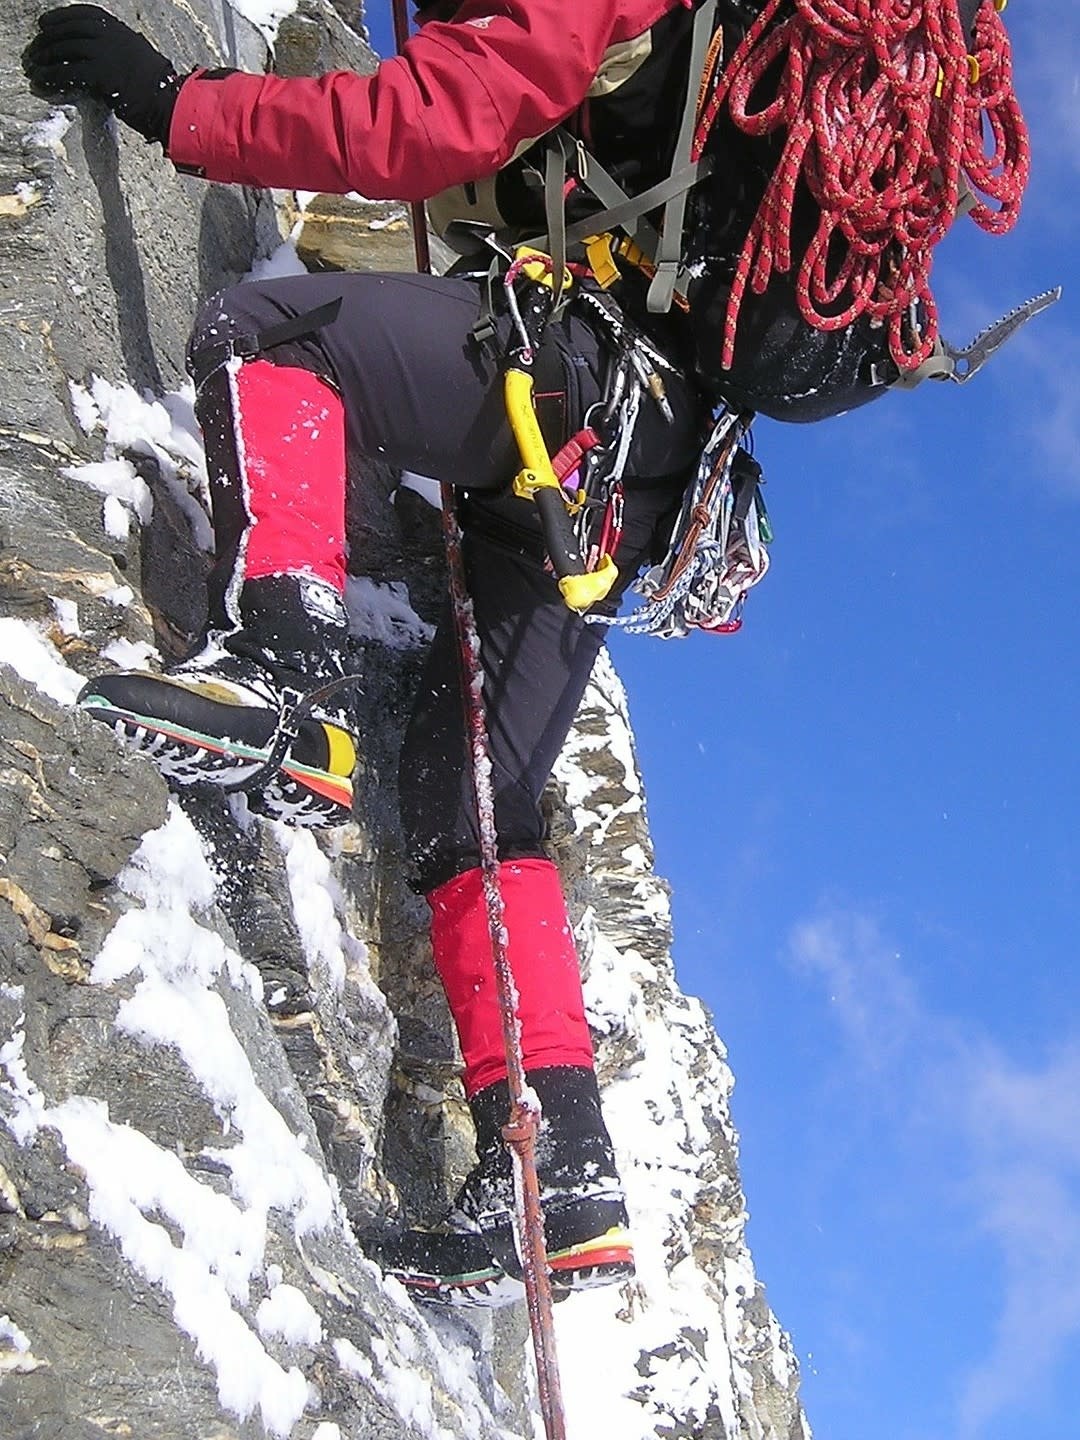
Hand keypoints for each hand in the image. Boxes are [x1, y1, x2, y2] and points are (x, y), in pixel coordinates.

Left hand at [23, 5, 180, 145]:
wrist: (169, 104)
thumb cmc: (157, 88)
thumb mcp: (138, 57)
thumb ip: (117, 50)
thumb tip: (95, 57)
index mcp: (120, 29)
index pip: (84, 14)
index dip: (60, 17)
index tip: (45, 24)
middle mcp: (111, 35)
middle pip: (69, 30)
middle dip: (48, 40)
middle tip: (34, 51)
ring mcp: (105, 53)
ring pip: (65, 49)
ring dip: (45, 58)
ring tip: (34, 68)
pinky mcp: (100, 73)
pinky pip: (68, 71)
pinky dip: (51, 76)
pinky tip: (43, 82)